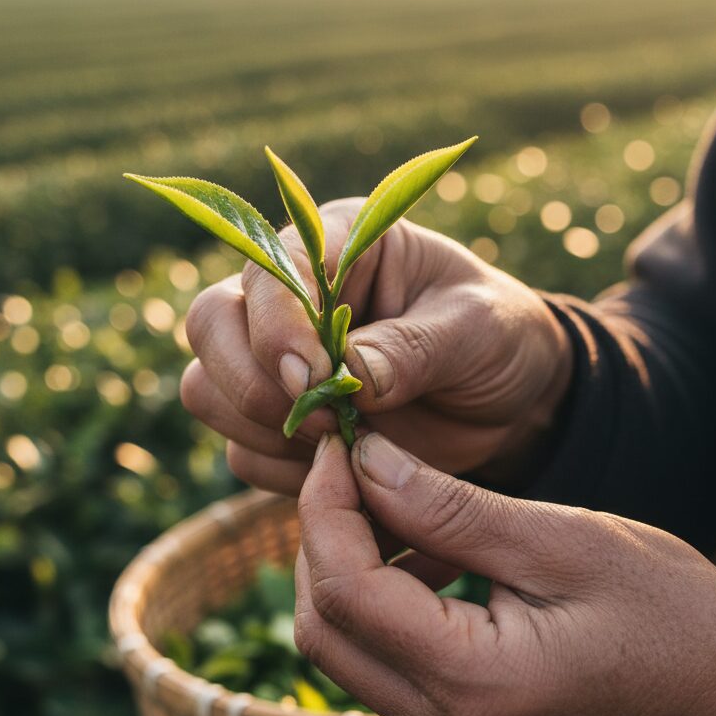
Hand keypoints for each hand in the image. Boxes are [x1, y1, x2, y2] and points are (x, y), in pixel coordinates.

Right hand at [181, 198, 571, 494]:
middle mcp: (289, 298)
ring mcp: (272, 361)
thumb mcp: (477, 328)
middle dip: (253, 382)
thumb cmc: (497, 338)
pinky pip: (239, 451)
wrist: (509, 404)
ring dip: (264, 429)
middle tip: (325, 420)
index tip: (312, 379)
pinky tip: (343, 466)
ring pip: (207, 390)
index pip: (266, 268)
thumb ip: (415, 346)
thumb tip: (349, 376)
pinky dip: (281, 470)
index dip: (275, 325)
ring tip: (344, 440)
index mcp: (335, 244)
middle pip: (210, 325)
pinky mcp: (276, 421)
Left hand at [294, 432, 715, 715]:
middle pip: (326, 630)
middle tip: (351, 468)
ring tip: (391, 502)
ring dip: (349, 569)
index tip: (336, 445)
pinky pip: (386, 666)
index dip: (324, 509)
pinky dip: (383, 602)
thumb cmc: (669, 611)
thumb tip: (364, 461)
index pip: (348, 592)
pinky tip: (424, 553)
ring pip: (347, 650)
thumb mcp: (559, 539)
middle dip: (323, 538)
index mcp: (478, 684)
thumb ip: (449, 507)